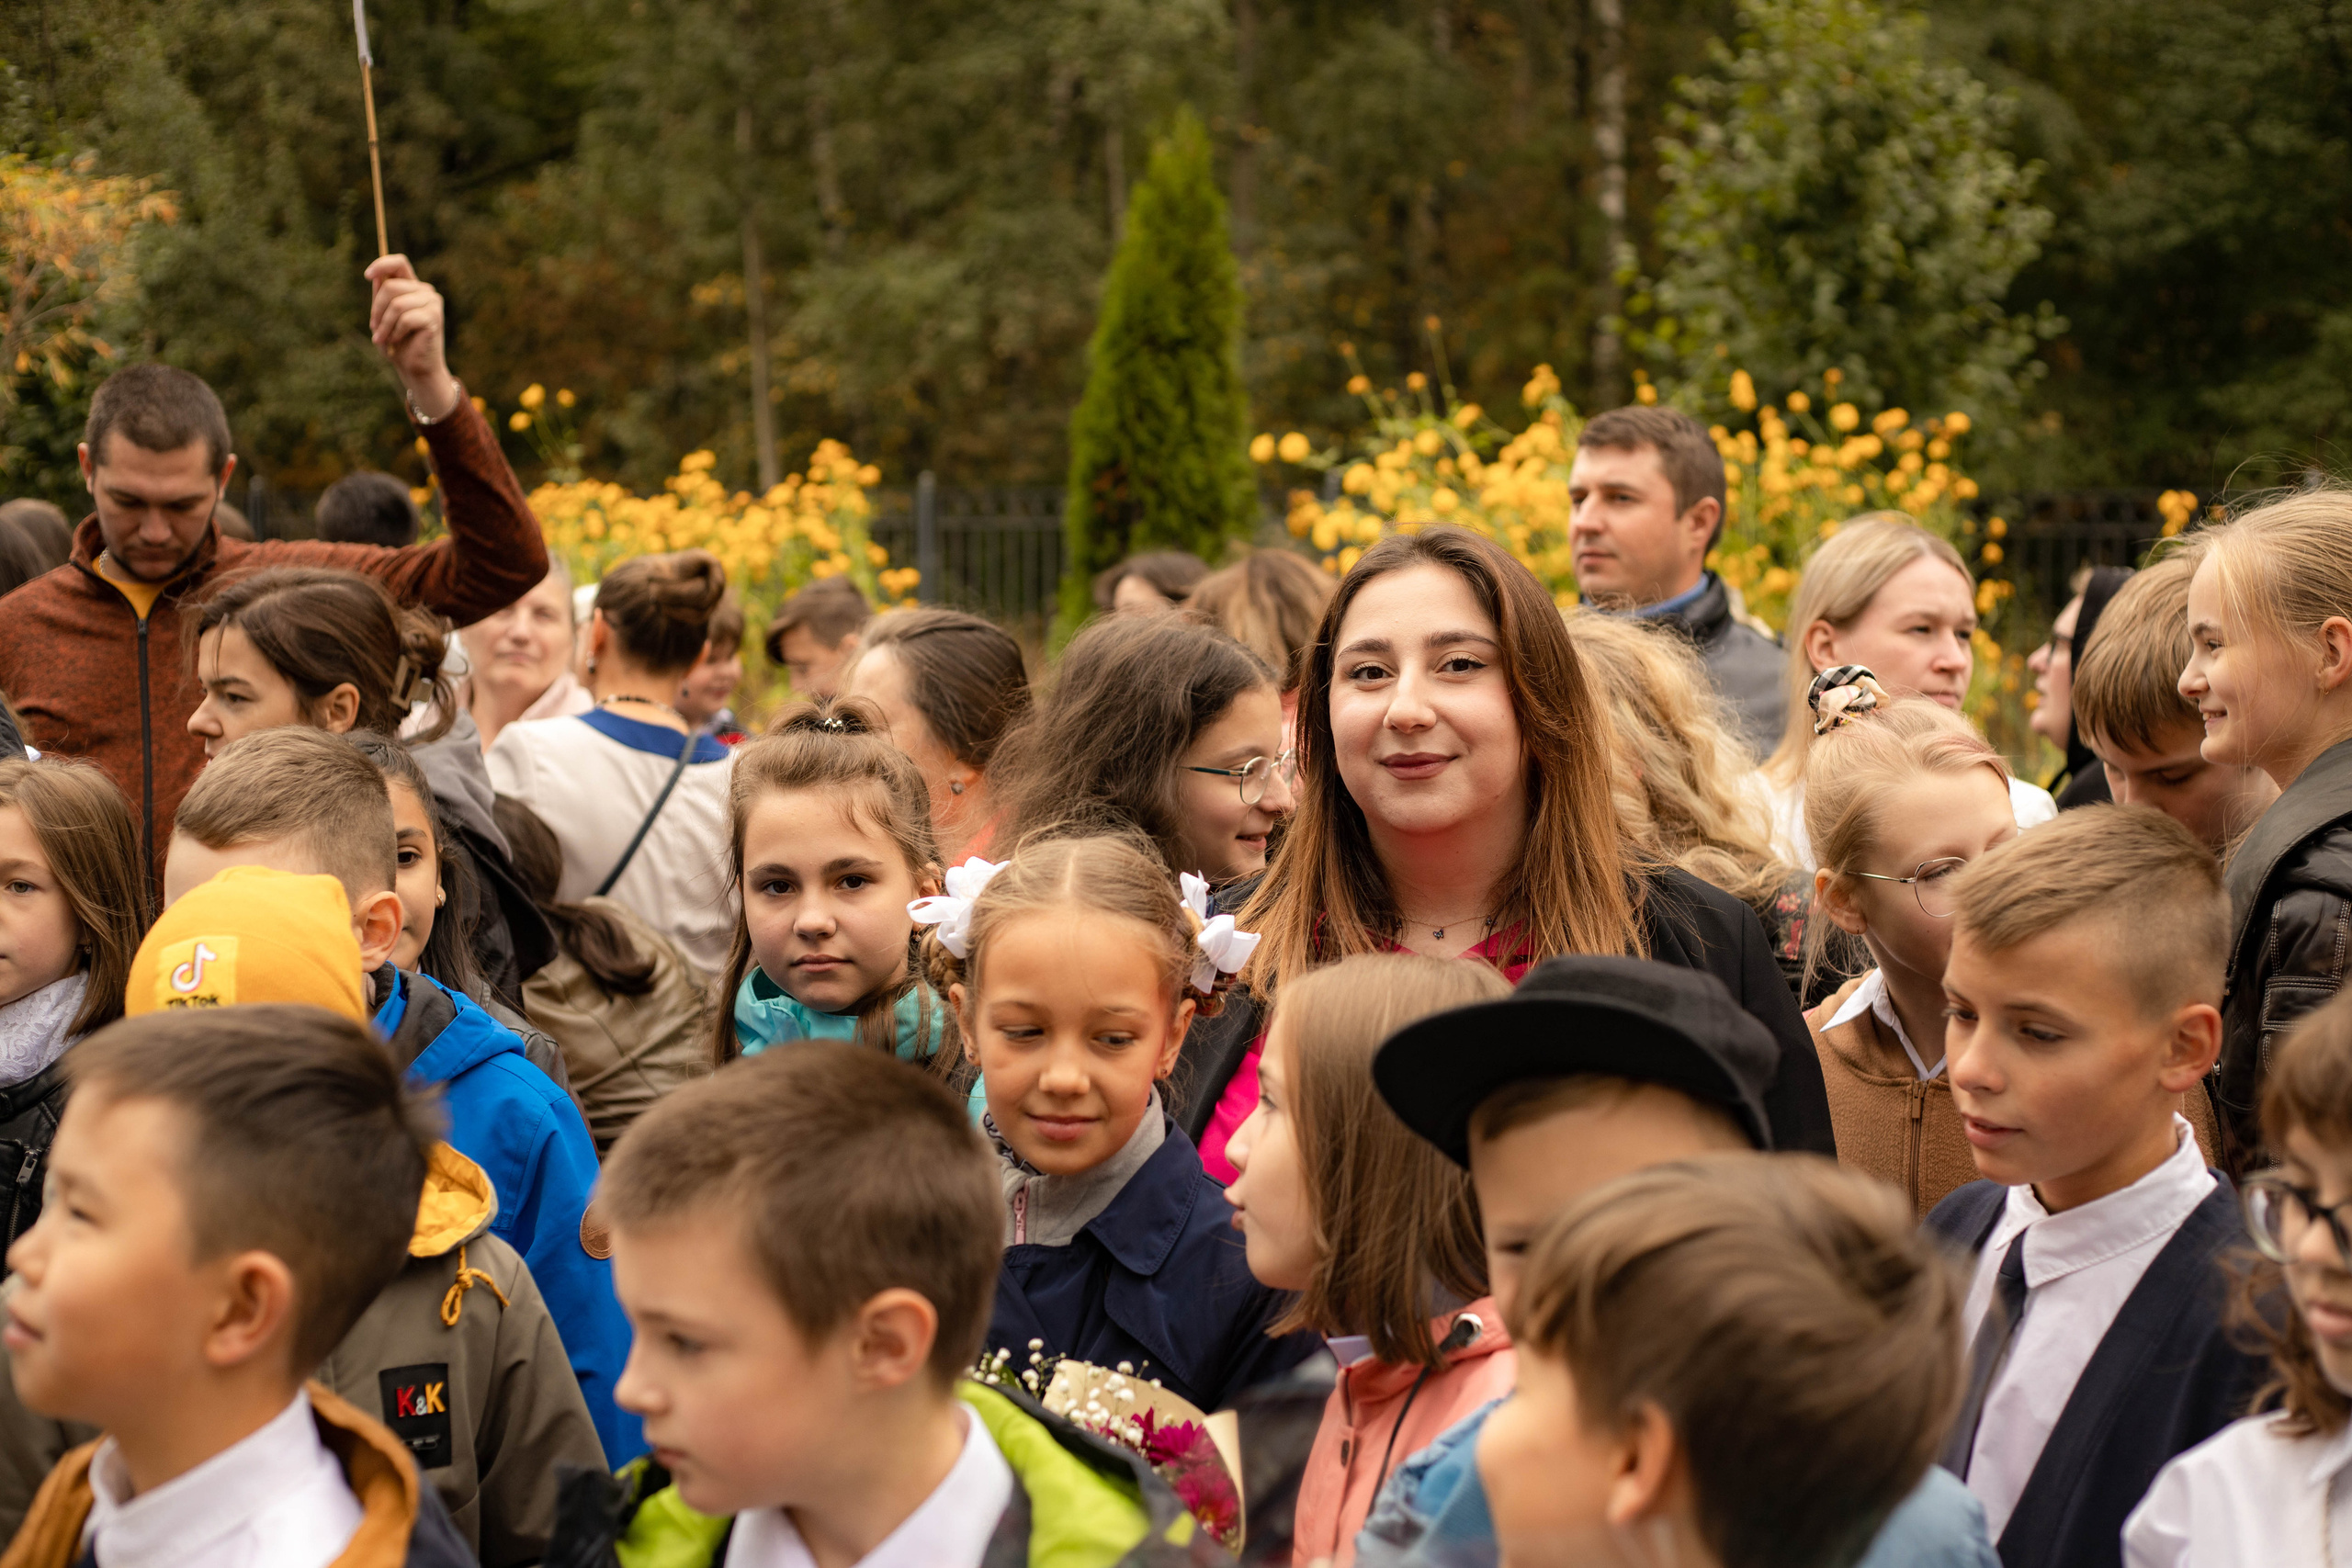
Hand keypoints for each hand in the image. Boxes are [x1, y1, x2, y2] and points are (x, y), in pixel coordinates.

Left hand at [366, 254, 461, 419]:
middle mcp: (425, 291)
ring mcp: (433, 303)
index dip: (382, 264)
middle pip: (391, 286)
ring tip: (382, 339)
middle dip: (376, 309)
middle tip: (374, 328)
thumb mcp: (383, 317)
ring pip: (397, 303)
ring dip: (384, 324)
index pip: (399, 263)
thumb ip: (381, 297)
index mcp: (413, 287)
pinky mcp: (434, 317)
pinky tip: (397, 341)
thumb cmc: (398, 344)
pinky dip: (395, 332)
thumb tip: (375, 277)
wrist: (416, 368)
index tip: (367, 276)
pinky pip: (406, 318)